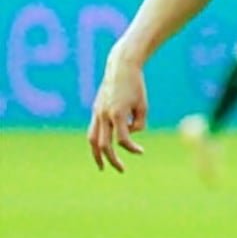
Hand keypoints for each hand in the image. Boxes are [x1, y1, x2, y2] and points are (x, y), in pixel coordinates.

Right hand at [87, 50, 147, 171]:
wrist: (121, 67)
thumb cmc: (136, 86)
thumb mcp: (143, 105)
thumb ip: (139, 123)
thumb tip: (130, 135)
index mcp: (118, 114)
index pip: (123, 140)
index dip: (133, 148)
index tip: (141, 152)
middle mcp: (104, 115)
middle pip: (104, 145)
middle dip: (112, 160)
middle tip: (121, 170)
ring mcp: (97, 112)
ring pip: (92, 139)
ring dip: (96, 155)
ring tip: (102, 166)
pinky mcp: (95, 109)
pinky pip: (93, 129)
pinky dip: (96, 141)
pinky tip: (102, 148)